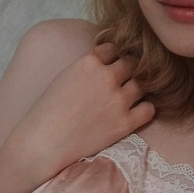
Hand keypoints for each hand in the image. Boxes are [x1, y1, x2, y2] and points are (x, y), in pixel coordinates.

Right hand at [2, 43, 154, 187]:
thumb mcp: (65, 76)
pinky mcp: (125, 123)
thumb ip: (88, 67)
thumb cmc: (47, 111)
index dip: (113, 58)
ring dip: (138, 89)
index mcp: (89, 62)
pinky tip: (135, 113)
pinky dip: (145, 109)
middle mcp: (107, 77)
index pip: (114, 49)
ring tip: (128, 97)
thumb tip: (107, 63)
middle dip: (128, 71)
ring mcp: (118, 100)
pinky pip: (149, 109)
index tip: (110, 67)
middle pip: (132, 64)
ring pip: (143, 85)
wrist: (44, 143)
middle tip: (123, 82)